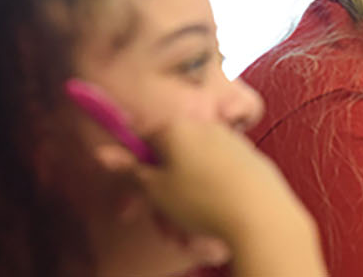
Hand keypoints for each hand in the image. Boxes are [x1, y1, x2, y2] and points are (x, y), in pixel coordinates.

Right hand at [98, 115, 312, 248]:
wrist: (261, 214)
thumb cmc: (203, 199)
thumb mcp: (156, 190)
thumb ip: (130, 170)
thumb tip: (102, 152)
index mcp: (176, 127)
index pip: (141, 138)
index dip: (131, 169)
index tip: (130, 196)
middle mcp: (204, 126)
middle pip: (169, 160)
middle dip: (160, 196)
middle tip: (158, 224)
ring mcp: (230, 141)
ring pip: (193, 175)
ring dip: (183, 205)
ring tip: (186, 234)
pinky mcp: (250, 159)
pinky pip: (218, 179)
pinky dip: (208, 200)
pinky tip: (209, 225)